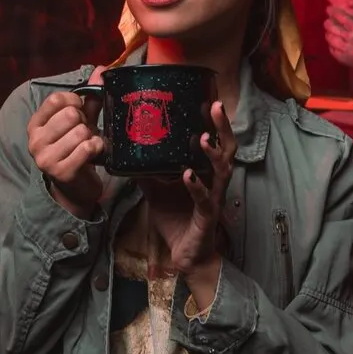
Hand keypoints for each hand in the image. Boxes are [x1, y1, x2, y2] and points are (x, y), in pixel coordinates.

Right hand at [27, 66, 104, 217]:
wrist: (76, 188)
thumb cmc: (76, 150)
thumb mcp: (80, 122)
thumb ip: (89, 98)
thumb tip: (102, 69)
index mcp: (35, 124)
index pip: (56, 99)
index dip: (75, 102)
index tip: (80, 113)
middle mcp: (35, 140)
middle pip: (70, 114)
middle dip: (85, 122)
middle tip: (85, 134)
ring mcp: (46, 158)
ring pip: (81, 131)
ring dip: (92, 138)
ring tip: (88, 146)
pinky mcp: (61, 172)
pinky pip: (87, 147)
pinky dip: (97, 148)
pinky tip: (94, 155)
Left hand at [139, 101, 235, 275]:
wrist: (185, 255)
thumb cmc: (177, 220)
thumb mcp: (155, 191)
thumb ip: (145, 172)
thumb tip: (125, 154)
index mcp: (205, 172)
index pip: (215, 140)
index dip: (214, 121)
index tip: (208, 98)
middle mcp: (214, 181)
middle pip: (227, 148)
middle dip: (222, 127)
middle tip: (216, 106)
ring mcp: (214, 197)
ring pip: (222, 171)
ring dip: (212, 153)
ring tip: (203, 138)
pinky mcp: (208, 216)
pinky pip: (205, 199)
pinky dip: (196, 187)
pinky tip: (187, 176)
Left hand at [324, 0, 352, 69]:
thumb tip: (349, 2)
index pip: (340, 16)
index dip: (334, 12)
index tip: (330, 9)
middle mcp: (349, 36)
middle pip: (334, 26)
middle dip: (328, 22)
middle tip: (327, 20)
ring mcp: (346, 48)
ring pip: (331, 38)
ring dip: (328, 32)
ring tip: (328, 29)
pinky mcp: (344, 58)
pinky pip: (333, 50)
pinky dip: (331, 45)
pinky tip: (332, 41)